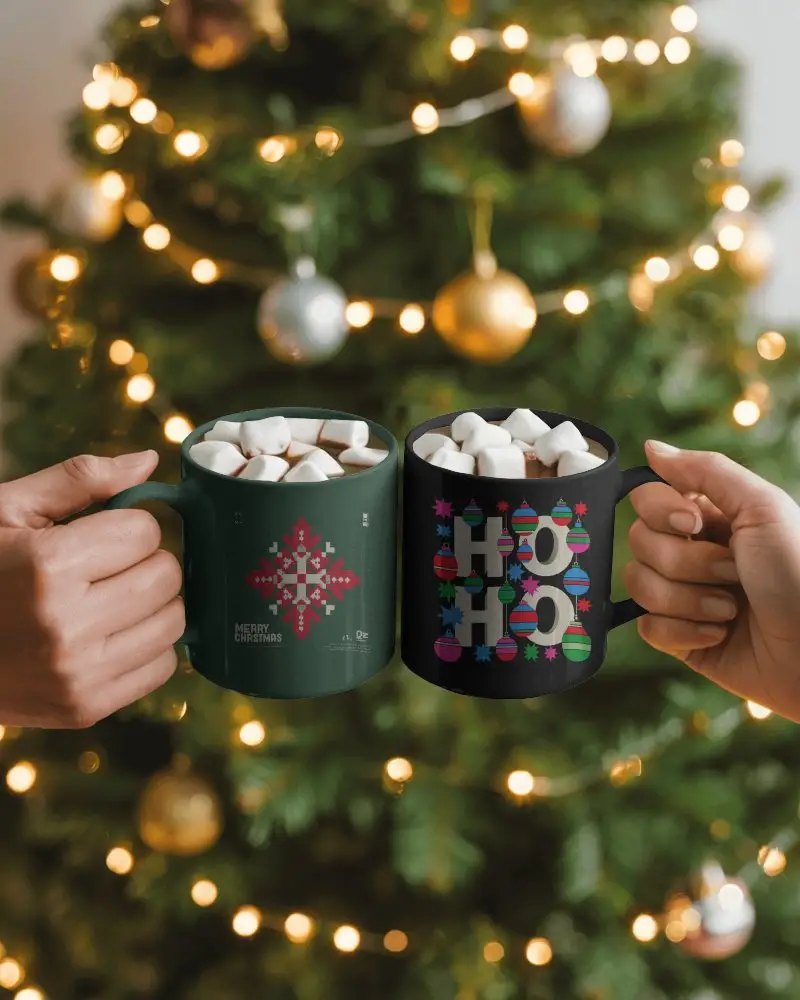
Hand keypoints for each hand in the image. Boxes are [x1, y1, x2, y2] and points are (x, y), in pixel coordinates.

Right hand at [0, 453, 183, 727]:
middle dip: (145, 562)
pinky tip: (111, 635)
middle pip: (167, 576)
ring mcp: (77, 674)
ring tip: (112, 599)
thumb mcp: (7, 511)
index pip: (145, 532)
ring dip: (153, 604)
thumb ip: (79, 480)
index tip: (100, 535)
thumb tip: (149, 461)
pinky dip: (148, 646)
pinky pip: (162, 668)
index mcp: (46, 566)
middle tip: (109, 566)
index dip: (127, 526)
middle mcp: (66, 625)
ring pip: (175, 622)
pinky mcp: (85, 708)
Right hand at [624, 440, 799, 720]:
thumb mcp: (762, 507)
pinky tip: (720, 634)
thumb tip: (651, 448)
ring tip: (731, 610)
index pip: (646, 497)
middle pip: (639, 542)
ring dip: (688, 600)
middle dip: (686, 562)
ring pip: (639, 585)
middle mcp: (691, 551)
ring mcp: (682, 595)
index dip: (661, 511)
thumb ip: (705, 470)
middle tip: (732, 573)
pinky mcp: (679, 636)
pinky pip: (647, 627)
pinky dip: (684, 631)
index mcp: (708, 515)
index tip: (695, 524)